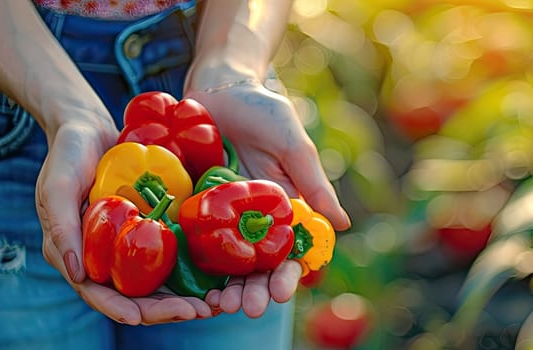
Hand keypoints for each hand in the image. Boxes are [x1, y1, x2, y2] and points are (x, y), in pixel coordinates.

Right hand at [35, 119, 217, 324]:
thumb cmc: (67, 154)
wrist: (90, 128)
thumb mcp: (57, 186)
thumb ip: (62, 227)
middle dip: (164, 310)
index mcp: (76, 255)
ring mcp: (128, 245)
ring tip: (214, 305)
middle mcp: (104, 257)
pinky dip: (193, 272)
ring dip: (184, 299)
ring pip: (157, 284)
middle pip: (135, 296)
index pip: (99, 293)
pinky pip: (171, 256)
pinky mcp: (150, 231)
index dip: (120, 308)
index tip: (141, 317)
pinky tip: (217, 277)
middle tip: (198, 311)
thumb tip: (78, 274)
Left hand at [186, 80, 350, 316]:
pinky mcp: (190, 205)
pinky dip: (192, 264)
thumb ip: (313, 184)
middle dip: (256, 290)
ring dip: (226, 288)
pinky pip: (190, 239)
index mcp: (283, 209)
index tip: (284, 291)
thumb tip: (343, 225)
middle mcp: (252, 219)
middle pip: (256, 266)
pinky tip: (191, 284)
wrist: (217, 86)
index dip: (289, 275)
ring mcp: (219, 215)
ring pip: (224, 262)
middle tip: (249, 308)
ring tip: (222, 305)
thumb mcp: (292, 144)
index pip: (289, 252)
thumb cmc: (262, 110)